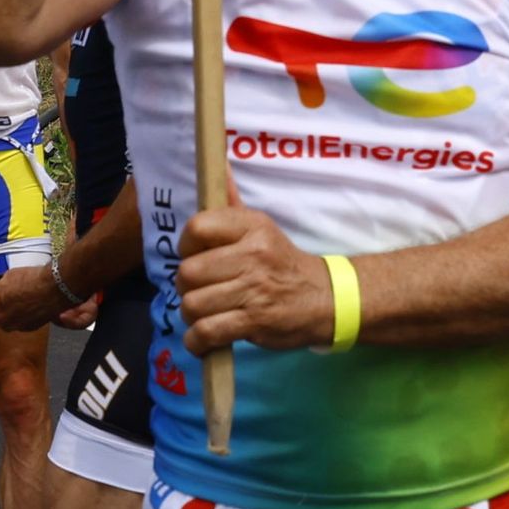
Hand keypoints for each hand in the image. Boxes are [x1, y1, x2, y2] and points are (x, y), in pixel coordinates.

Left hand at [0, 262, 68, 333]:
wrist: (55, 288)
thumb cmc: (34, 278)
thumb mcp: (10, 275)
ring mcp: (13, 325)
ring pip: (0, 324)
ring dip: (2, 316)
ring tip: (13, 304)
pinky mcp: (26, 328)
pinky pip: (16, 326)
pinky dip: (18, 319)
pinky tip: (27, 308)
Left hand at [177, 183, 335, 353]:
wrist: (323, 299)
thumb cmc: (282, 262)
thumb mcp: (262, 229)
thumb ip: (233, 203)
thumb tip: (218, 167)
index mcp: (252, 226)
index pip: (197, 227)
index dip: (186, 246)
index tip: (194, 256)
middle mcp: (253, 254)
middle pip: (188, 272)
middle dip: (185, 287)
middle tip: (199, 290)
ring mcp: (254, 289)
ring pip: (193, 304)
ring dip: (191, 316)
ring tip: (203, 315)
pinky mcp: (255, 321)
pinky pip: (206, 332)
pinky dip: (197, 342)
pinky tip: (205, 338)